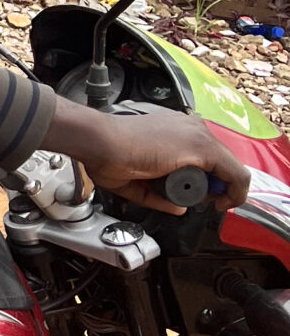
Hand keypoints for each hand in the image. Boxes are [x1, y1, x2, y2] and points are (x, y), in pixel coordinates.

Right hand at [42, 101, 251, 213]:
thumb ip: (159, 195)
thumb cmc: (107, 155)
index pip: (204, 154)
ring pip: (229, 167)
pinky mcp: (203, 148)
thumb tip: (179, 207)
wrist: (99, 143)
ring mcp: (197, 135)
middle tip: (201, 200)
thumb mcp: (139, 181)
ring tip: (201, 200)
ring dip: (220, 188)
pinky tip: (223, 202)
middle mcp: (189, 127)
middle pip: (218, 161)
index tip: (197, 193)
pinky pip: (235, 174)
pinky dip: (235, 192)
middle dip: (214, 184)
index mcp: (173, 130)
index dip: (206, 178)